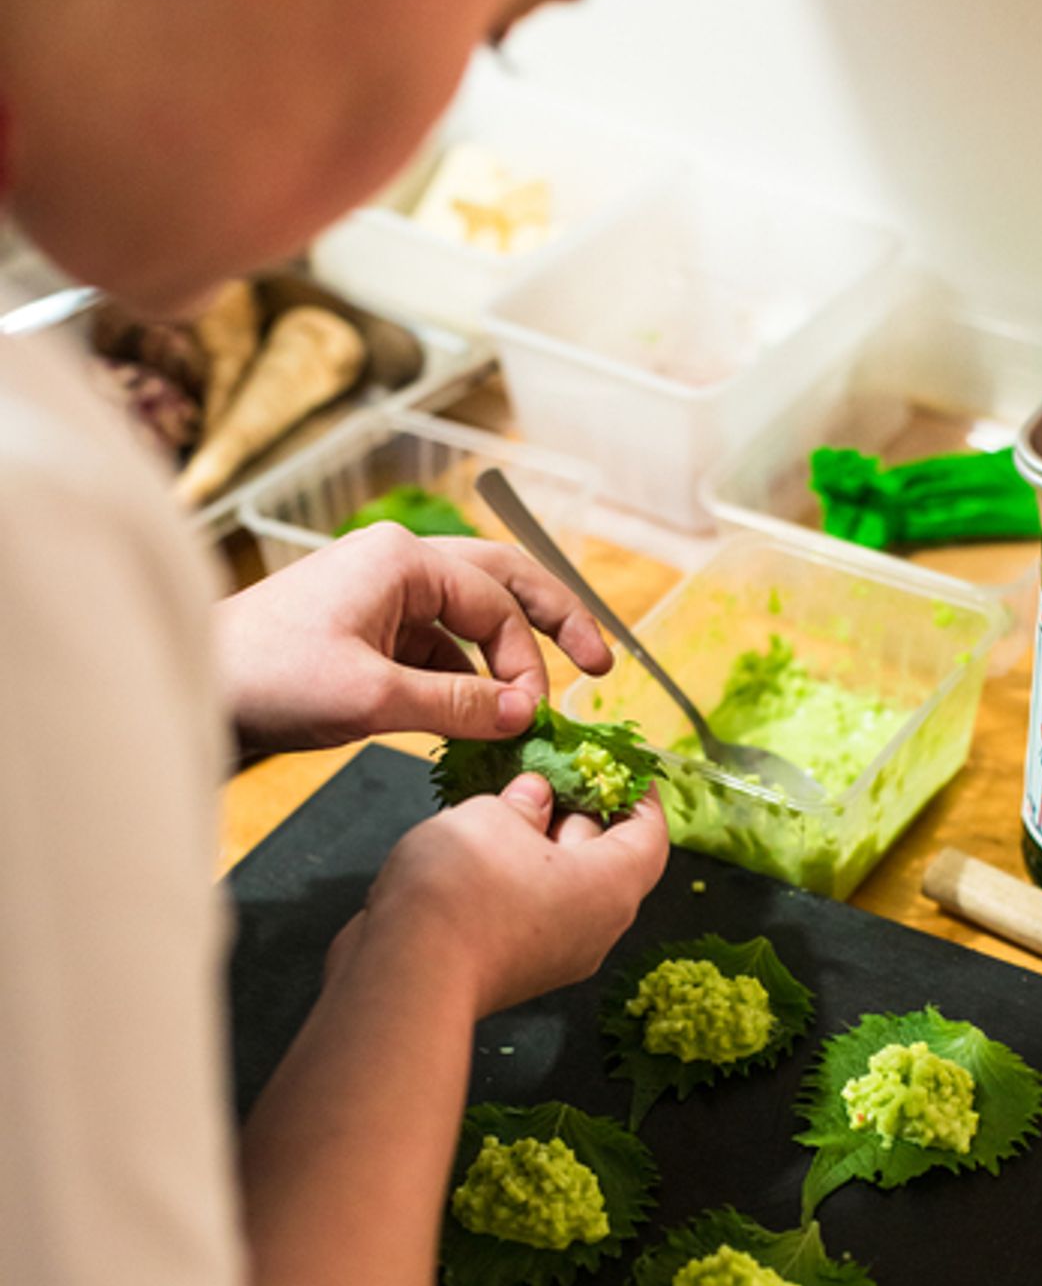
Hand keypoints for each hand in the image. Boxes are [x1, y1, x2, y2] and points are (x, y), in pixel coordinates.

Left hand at [215, 525, 612, 753]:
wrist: (194, 690)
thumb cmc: (270, 678)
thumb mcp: (374, 697)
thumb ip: (458, 704)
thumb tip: (526, 714)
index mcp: (404, 560)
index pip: (496, 600)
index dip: (527, 660)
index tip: (537, 715)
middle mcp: (398, 566)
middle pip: (501, 582)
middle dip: (552, 621)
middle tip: (602, 662)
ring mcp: (381, 598)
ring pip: (467, 623)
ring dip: (499, 666)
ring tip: (528, 716)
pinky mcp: (365, 634)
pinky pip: (434, 652)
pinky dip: (460, 684)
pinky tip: (473, 724)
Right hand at [327, 775, 669, 1017]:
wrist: (405, 976)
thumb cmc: (460, 892)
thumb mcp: (493, 815)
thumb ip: (522, 802)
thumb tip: (533, 798)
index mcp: (611, 886)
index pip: (651, 835)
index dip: (638, 795)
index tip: (621, 767)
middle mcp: (595, 928)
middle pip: (605, 860)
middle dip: (577, 812)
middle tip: (549, 773)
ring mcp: (555, 956)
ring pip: (562, 886)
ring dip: (538, 845)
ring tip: (502, 805)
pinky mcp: (515, 968)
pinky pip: (530, 912)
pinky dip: (515, 878)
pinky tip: (479, 849)